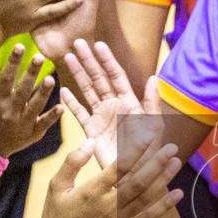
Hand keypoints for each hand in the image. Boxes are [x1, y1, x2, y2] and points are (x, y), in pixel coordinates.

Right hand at [0, 48, 60, 157]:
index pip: (6, 78)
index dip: (13, 62)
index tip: (20, 46)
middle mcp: (10, 112)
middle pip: (23, 90)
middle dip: (31, 73)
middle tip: (40, 56)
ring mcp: (23, 124)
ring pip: (35, 106)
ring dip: (43, 93)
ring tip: (51, 79)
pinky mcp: (32, 134)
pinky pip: (44, 124)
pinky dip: (52, 117)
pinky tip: (61, 107)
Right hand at [31, 140, 182, 217]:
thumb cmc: (57, 217)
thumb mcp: (56, 186)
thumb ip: (73, 162)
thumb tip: (91, 141)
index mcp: (91, 191)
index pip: (117, 167)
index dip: (135, 151)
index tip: (148, 137)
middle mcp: (108, 206)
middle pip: (138, 181)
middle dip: (156, 163)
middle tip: (172, 146)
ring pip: (146, 197)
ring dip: (163, 180)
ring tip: (177, 162)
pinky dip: (164, 206)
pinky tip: (178, 193)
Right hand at [60, 39, 164, 168]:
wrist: (137, 175)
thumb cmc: (151, 152)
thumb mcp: (154, 127)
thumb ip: (152, 103)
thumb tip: (153, 77)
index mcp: (130, 102)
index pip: (116, 75)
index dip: (107, 60)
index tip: (98, 44)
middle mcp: (115, 106)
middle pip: (98, 78)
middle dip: (88, 61)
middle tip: (77, 43)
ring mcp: (102, 118)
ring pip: (87, 91)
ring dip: (78, 75)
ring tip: (67, 57)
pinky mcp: (92, 131)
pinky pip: (79, 113)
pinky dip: (71, 103)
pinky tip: (63, 90)